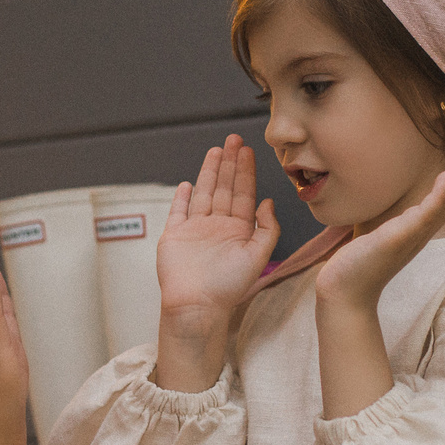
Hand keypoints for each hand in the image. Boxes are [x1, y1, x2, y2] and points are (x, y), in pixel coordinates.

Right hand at [155, 136, 279, 335]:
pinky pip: (178, 212)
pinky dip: (182, 198)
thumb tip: (269, 202)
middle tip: (234, 139)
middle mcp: (218, 227)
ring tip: (216, 151)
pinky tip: (187, 184)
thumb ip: (267, 228)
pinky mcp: (175, 236)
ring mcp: (195, 230)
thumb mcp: (258, 256)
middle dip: (229, 164)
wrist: (196, 305)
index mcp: (238, 231)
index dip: (246, 172)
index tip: (248, 151)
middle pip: (224, 188)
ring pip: (204, 193)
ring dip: (209, 172)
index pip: (244, 194)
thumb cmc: (228, 287)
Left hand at [314, 138, 444, 310]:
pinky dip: (438, 195)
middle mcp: (425, 229)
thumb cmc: (364, 262)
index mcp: (423, 225)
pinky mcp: (401, 237)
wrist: (347, 291)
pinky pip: (424, 214)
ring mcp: (415, 233)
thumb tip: (413, 210)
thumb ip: (404, 221)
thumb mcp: (390, 233)